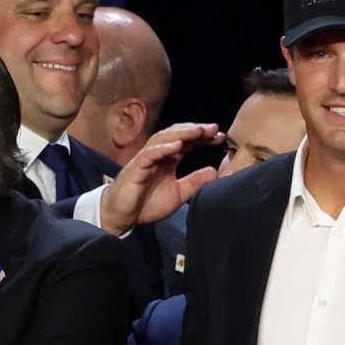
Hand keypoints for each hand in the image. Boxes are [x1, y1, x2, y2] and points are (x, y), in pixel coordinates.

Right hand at [99, 123, 223, 235]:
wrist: (124, 216)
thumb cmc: (147, 204)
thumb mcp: (178, 193)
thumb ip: (195, 182)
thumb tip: (215, 171)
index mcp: (168, 159)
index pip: (187, 142)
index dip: (203, 137)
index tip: (220, 136)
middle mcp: (158, 154)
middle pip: (178, 135)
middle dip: (196, 130)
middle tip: (214, 128)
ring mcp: (146, 159)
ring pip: (164, 139)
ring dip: (182, 133)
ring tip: (199, 131)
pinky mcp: (136, 167)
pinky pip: (150, 154)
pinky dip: (163, 148)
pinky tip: (177, 145)